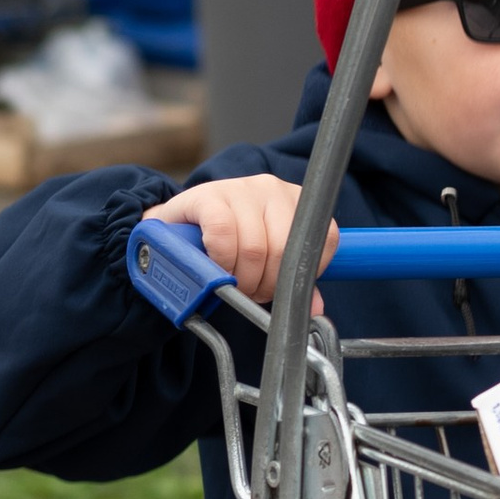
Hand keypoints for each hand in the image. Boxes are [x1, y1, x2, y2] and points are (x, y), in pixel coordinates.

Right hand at [147, 173, 336, 310]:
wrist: (177, 228)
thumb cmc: (228, 242)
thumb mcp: (266, 257)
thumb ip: (291, 279)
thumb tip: (315, 310)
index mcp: (296, 201)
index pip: (322, 239)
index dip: (299, 274)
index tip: (278, 287)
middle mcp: (273, 188)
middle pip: (284, 250)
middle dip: (266, 284)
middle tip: (250, 291)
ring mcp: (241, 188)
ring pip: (254, 247)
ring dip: (241, 278)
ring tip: (232, 282)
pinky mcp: (209, 195)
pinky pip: (223, 233)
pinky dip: (221, 258)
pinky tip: (216, 265)